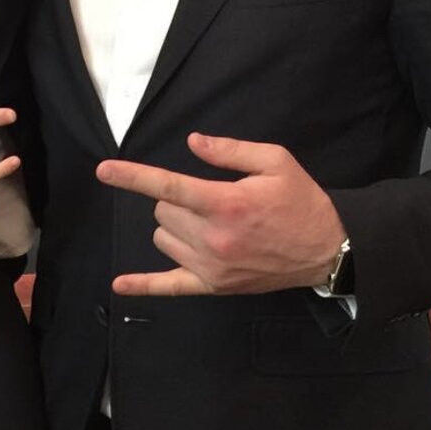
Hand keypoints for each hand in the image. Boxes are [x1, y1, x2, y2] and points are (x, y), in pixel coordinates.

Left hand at [97, 133, 345, 296]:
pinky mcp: (214, 286)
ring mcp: (212, 266)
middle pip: (164, 211)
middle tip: (209, 197)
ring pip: (164, 238)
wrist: (327, 250)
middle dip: (177, 199)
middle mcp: (213, 237)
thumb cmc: (300, 201)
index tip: (104, 170)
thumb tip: (191, 143)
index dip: (132, 176)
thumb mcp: (274, 161)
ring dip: (174, 226)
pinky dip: (143, 285)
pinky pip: (170, 286)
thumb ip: (229, 150)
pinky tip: (120, 285)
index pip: (168, 186)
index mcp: (226, 203)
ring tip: (207, 223)